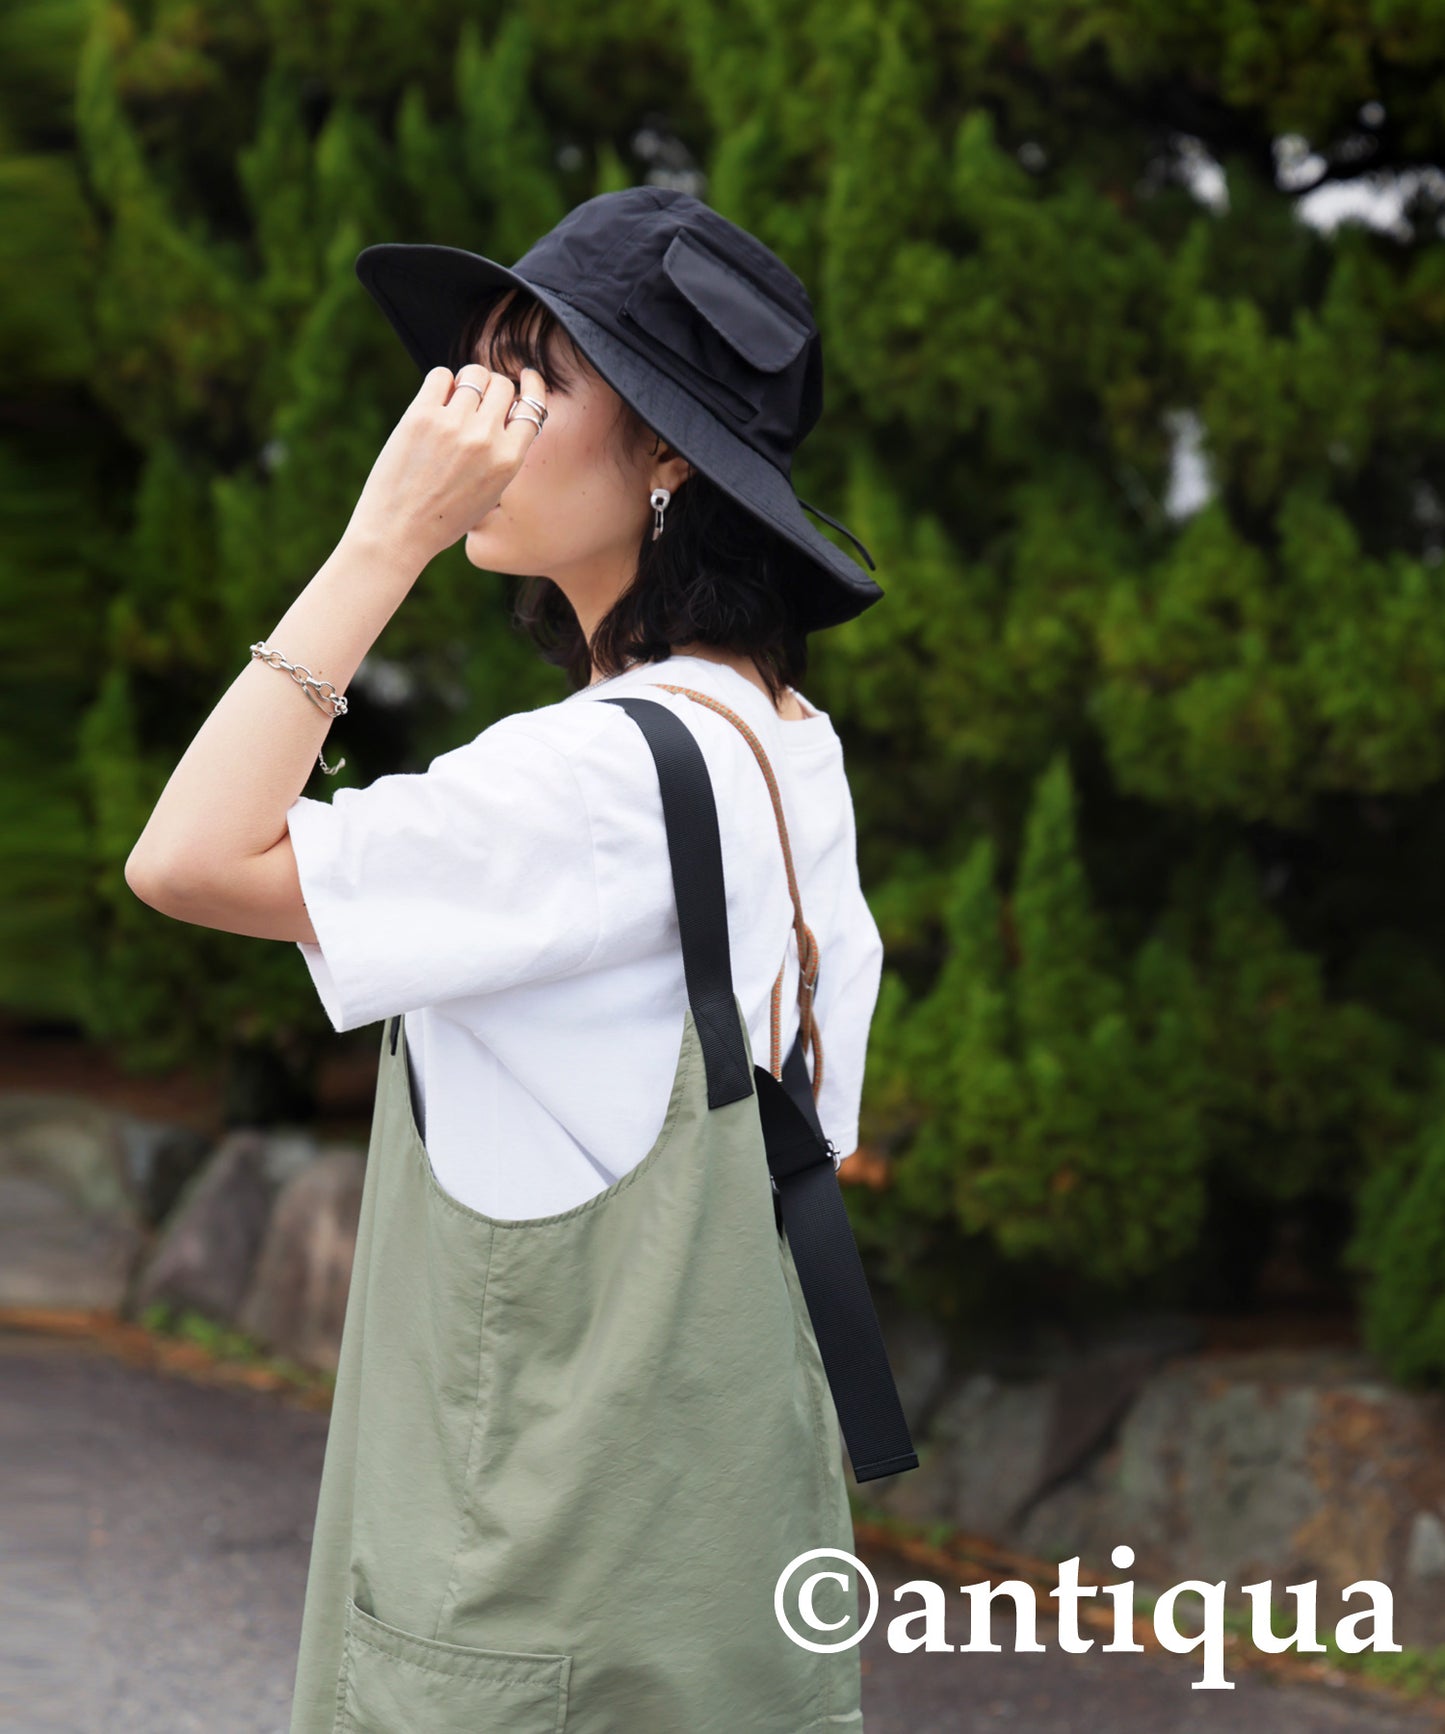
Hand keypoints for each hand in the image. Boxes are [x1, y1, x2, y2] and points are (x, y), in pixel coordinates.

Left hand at [344, 364, 546, 568]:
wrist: (398, 531)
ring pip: (474, 375)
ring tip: (454, 398)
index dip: (530, 387)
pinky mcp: (421, 415)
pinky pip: (440, 375)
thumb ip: (503, 453)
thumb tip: (504, 410)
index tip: (526, 377)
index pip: (533, 407)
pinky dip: (441, 382)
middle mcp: (486, 439)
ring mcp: (453, 424)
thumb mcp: (490, 492)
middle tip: (477, 400)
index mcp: (509, 460)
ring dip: (467, 381)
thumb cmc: (443, 518)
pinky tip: (434, 402)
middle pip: (503, 386)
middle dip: (493, 388)